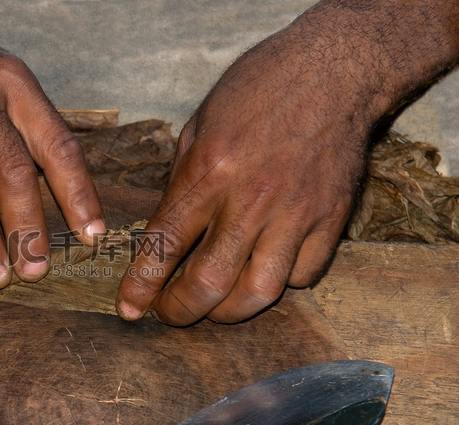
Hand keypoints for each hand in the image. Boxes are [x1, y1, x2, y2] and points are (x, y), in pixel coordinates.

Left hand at [116, 2, 420, 324]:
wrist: (335, 70)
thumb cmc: (259, 88)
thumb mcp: (200, 124)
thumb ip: (183, 179)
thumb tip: (167, 227)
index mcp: (209, 171)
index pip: (165, 244)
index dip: (141, 285)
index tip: (129, 308)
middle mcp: (250, 199)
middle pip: (209, 281)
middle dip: (181, 310)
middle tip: (169, 314)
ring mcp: (295, 213)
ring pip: (259, 292)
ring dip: (229, 311)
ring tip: (214, 307)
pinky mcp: (331, 220)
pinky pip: (303, 275)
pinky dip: (280, 283)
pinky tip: (264, 271)